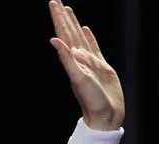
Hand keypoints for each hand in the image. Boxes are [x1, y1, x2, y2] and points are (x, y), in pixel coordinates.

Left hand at [48, 0, 124, 130]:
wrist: (105, 116)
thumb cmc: (92, 100)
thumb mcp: (78, 78)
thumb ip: (66, 59)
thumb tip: (53, 40)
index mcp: (72, 60)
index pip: (63, 34)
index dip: (58, 19)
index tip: (53, 4)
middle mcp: (79, 59)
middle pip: (69, 32)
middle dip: (62, 17)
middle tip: (56, 1)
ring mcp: (90, 62)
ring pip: (79, 37)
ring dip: (73, 24)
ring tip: (68, 10)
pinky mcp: (101, 67)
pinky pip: (93, 47)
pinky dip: (89, 37)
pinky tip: (85, 29)